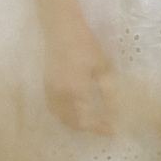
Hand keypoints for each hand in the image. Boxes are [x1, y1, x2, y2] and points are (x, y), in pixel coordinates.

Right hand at [42, 17, 117, 134]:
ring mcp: (51, 91)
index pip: (89, 119)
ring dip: (76, 124)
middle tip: (103, 125)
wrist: (61, 29)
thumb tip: (115, 112)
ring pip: (62, 118)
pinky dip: (63, 116)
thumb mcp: (102, 67)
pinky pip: (53, 109)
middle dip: (89, 128)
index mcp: (77, 90)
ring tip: (90, 121)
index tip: (111, 130)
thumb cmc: (85, 44)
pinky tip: (73, 111)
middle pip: (74, 123)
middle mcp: (61, 95)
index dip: (100, 128)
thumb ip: (108, 92)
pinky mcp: (46, 86)